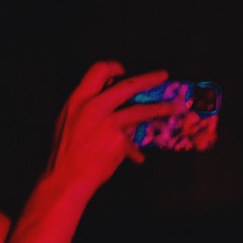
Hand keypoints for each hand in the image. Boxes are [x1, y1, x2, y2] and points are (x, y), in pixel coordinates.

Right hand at [42, 63, 185, 195]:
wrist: (67, 175)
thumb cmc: (66, 151)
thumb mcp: (69, 121)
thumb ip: (88, 110)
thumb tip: (110, 104)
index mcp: (77, 99)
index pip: (97, 71)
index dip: (114, 67)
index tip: (125, 70)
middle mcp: (93, 106)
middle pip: (126, 85)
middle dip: (148, 79)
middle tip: (163, 76)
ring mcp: (108, 122)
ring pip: (141, 110)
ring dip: (162, 108)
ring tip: (176, 107)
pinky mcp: (119, 140)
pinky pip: (134, 144)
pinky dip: (135, 152)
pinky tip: (136, 159)